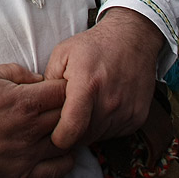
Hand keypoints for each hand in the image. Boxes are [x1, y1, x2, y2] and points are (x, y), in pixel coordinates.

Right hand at [0, 64, 71, 177]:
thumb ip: (18, 72)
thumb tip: (40, 78)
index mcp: (24, 102)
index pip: (64, 92)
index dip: (66, 85)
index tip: (59, 85)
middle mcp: (30, 129)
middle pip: (69, 116)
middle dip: (70, 107)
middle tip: (64, 103)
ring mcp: (27, 153)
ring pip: (67, 142)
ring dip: (69, 132)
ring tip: (62, 124)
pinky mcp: (22, 173)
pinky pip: (56, 171)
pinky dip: (66, 161)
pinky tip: (62, 150)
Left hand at [44, 7, 163, 149]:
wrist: (133, 39)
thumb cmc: (94, 46)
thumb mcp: (63, 54)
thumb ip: (48, 82)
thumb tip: (40, 107)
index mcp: (87, 85)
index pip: (72, 129)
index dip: (58, 138)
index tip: (54, 134)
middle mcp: (110, 101)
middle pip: (83, 137)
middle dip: (72, 132)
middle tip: (69, 114)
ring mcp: (126, 111)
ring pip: (99, 137)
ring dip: (89, 129)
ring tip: (87, 106)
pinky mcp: (138, 117)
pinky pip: (115, 133)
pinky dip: (106, 126)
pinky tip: (102, 106)